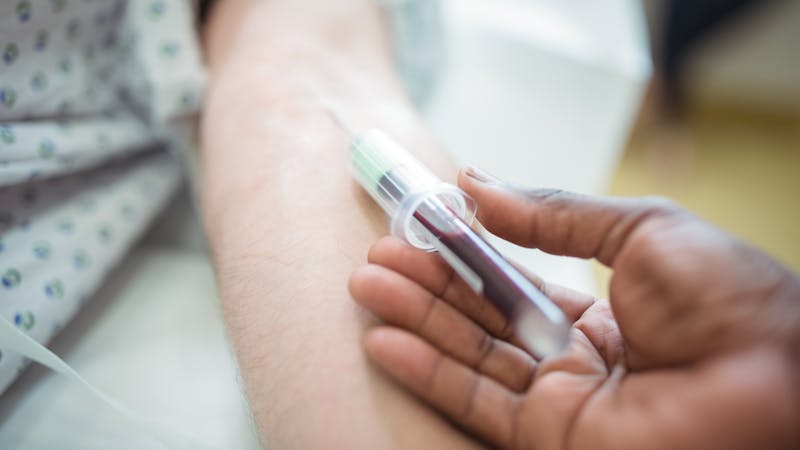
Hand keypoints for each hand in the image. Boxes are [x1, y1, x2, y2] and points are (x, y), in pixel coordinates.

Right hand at [349, 167, 799, 449]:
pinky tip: (384, 341)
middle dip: (428, 287)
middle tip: (378, 256)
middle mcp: (577, 356)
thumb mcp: (640, 229)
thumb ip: (553, 214)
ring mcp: (562, 401)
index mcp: (607, 308)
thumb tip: (476, 183)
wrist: (775, 381)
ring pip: (471, 357)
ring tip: (367, 285)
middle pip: (483, 318)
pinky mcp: (551, 439)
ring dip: (415, 323)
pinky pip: (477, 402)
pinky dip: (427, 372)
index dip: (468, 254)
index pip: (515, 280)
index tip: (422, 225)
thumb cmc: (728, 299)